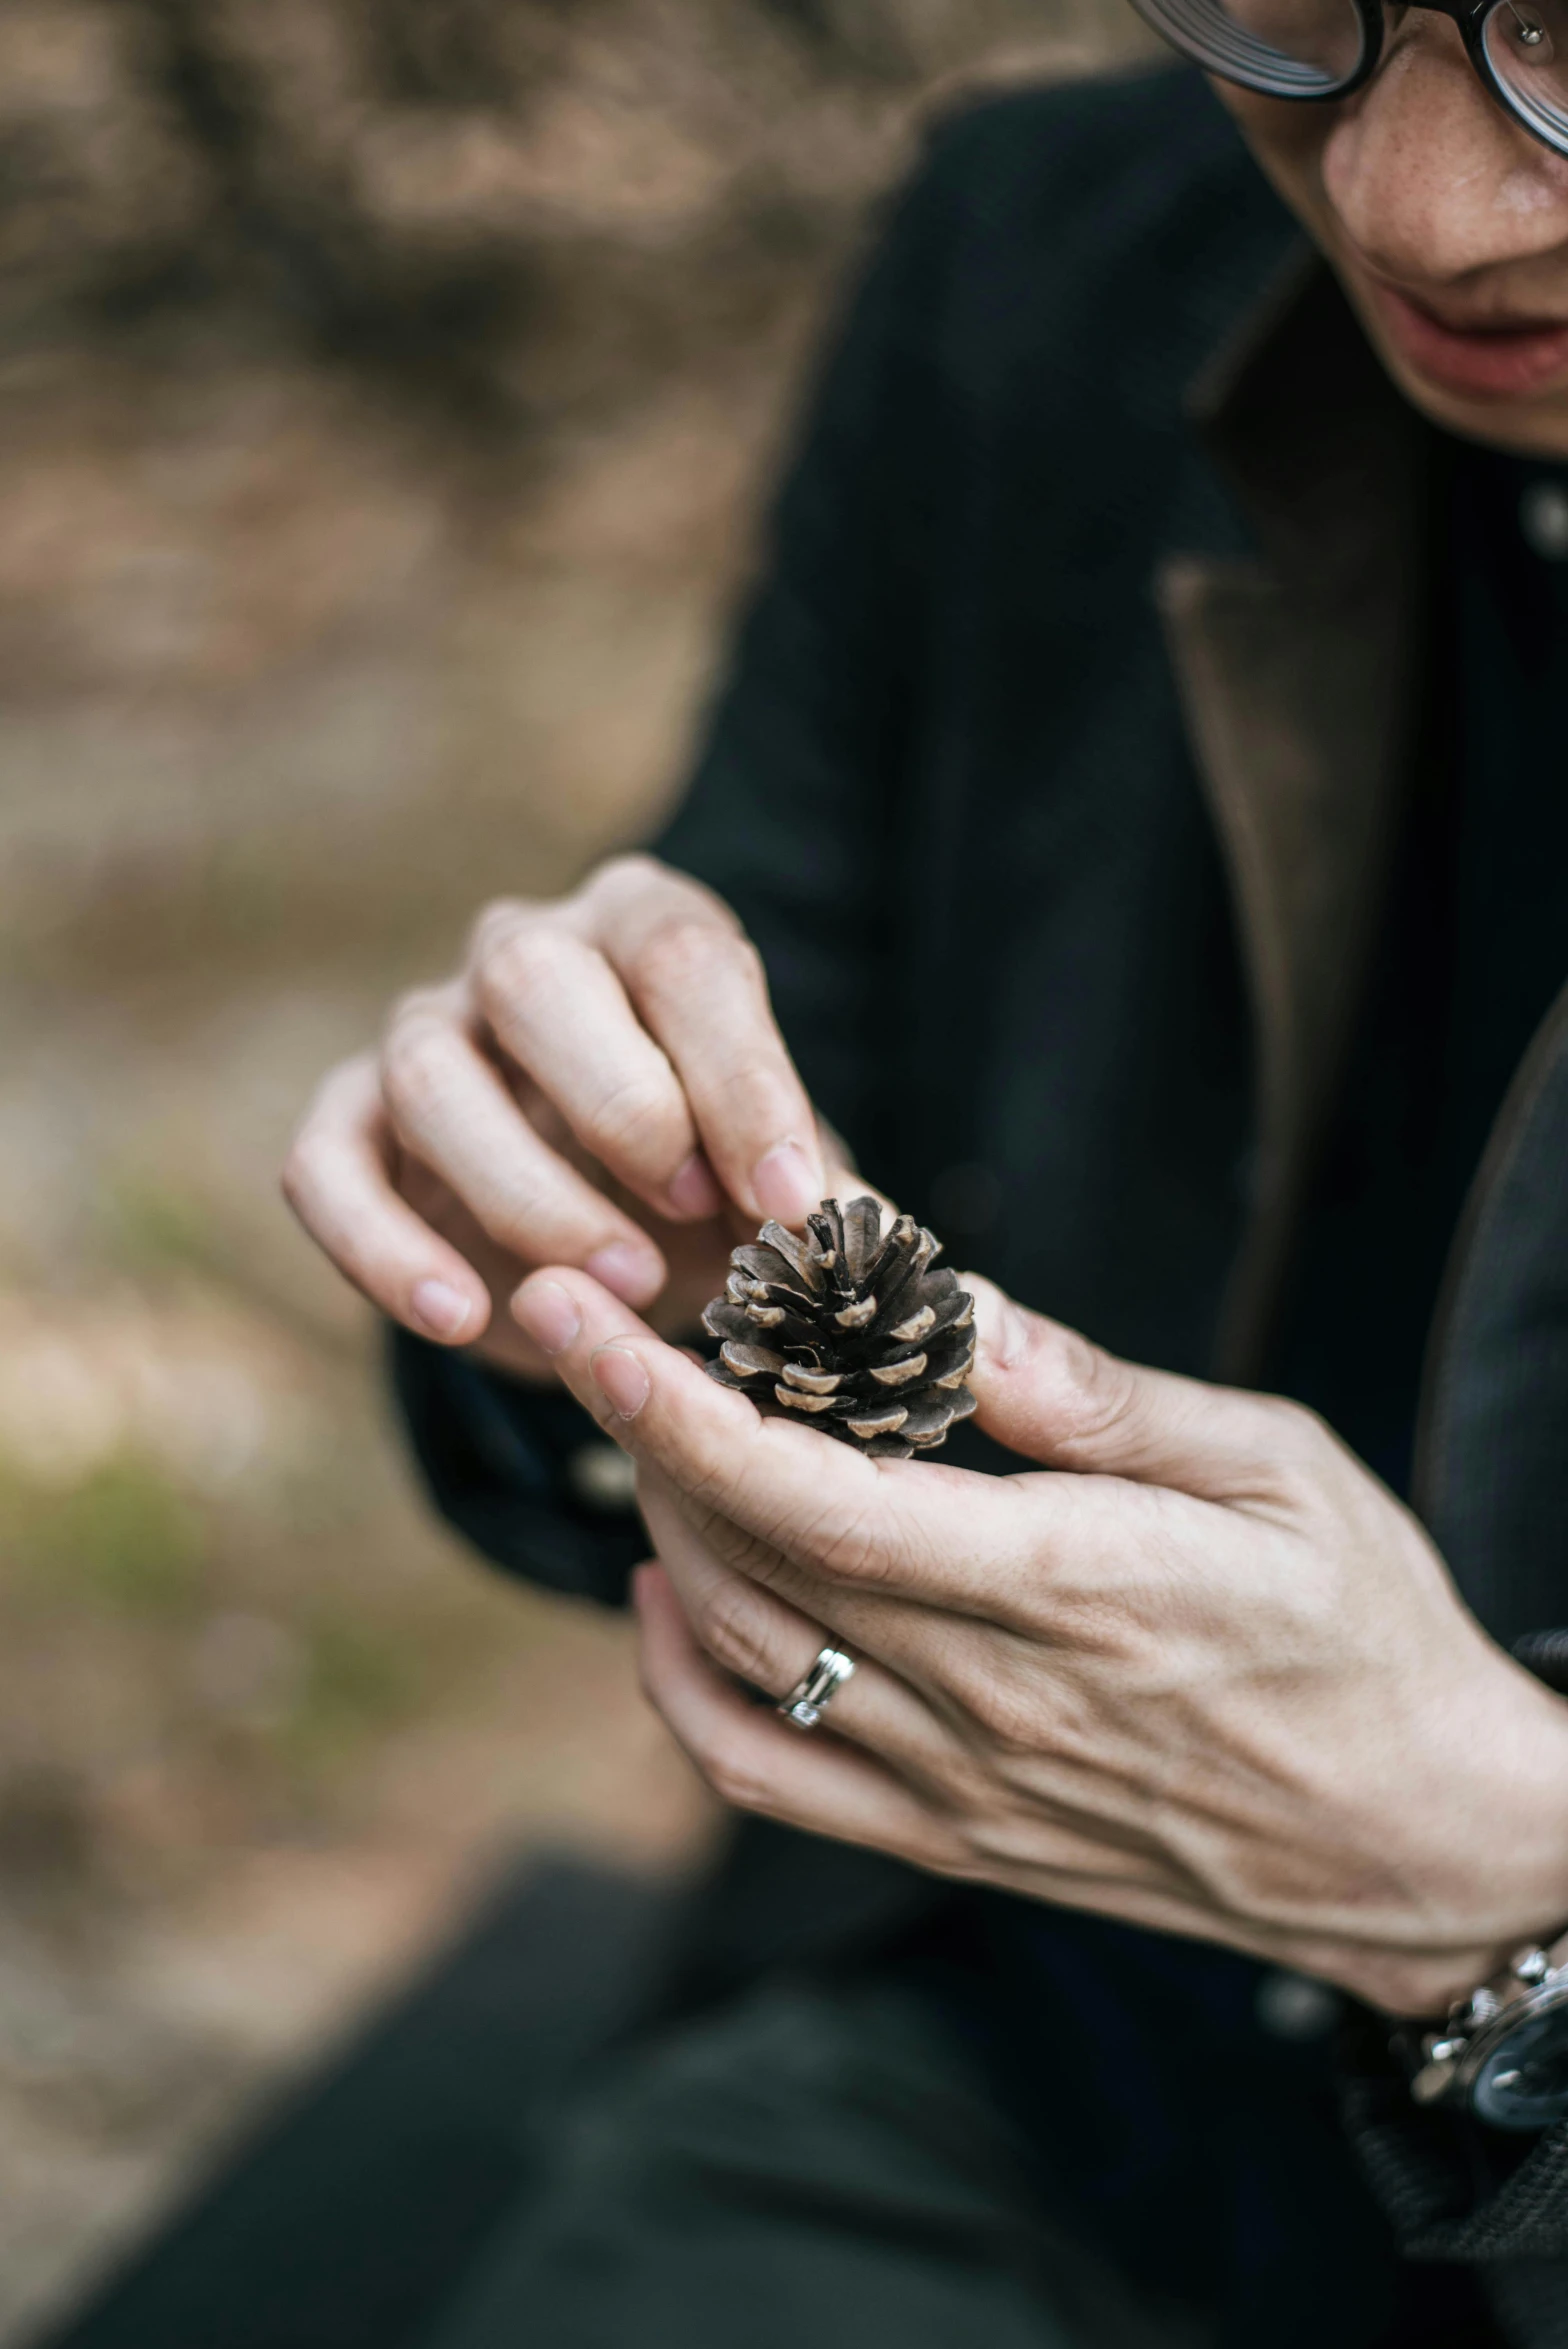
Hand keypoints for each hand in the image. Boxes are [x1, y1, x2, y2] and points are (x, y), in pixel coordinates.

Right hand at [281, 856, 841, 1378]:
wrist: (610, 1242)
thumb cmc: (713, 1186)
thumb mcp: (779, 1187)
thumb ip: (829, 1208)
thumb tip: (910, 1262)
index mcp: (645, 927)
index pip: (681, 959)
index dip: (740, 1080)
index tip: (789, 1201)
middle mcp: (523, 953)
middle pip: (534, 977)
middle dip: (621, 1104)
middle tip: (692, 1215)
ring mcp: (423, 1030)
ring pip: (432, 1077)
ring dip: (524, 1191)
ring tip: (619, 1288)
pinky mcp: (348, 1121)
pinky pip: (328, 1168)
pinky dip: (384, 1249)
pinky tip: (462, 1319)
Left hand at [513, 1262, 1567, 2016]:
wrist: (1418, 1841)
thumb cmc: (1362, 1629)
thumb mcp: (1278, 1468)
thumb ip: (1103, 1398)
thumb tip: (963, 1310)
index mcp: (1067, 1585)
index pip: (814, 1497)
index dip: (675, 1409)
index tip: (588, 1321)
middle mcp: (989, 1697)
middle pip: (744, 1560)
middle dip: (635, 1432)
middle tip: (599, 1331)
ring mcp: (958, 1783)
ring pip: (735, 1653)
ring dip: (659, 1531)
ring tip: (645, 1431)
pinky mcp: (950, 1840)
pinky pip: (764, 1777)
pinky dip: (679, 1687)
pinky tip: (665, 1598)